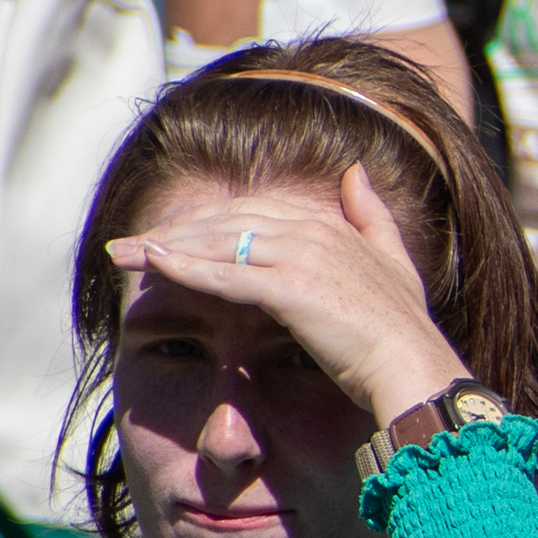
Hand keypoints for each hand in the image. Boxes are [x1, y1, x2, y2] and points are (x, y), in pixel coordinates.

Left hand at [107, 167, 467, 428]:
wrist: (414, 367)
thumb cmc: (403, 330)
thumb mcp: (394, 261)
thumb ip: (372, 214)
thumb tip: (354, 170)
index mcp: (329, 225)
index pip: (252, 211)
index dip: (207, 220)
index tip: (170, 233)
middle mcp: (311, 232)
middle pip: (226, 220)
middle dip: (173, 229)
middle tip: (130, 242)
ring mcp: (301, 258)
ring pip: (219, 243)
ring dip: (164, 245)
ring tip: (123, 252)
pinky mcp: (290, 290)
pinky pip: (225, 274)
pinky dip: (185, 267)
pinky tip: (152, 265)